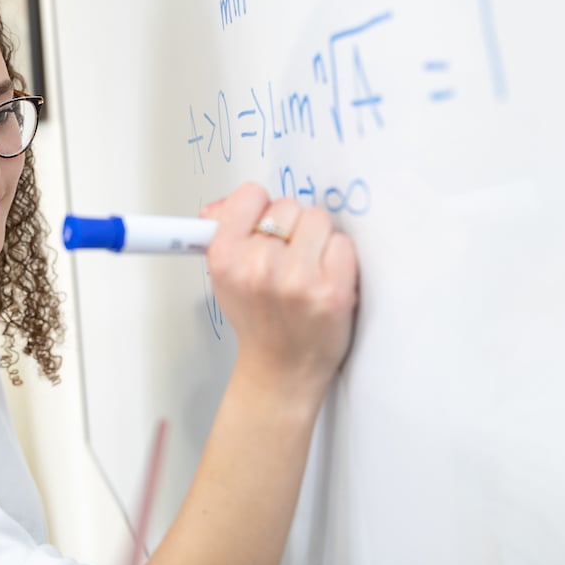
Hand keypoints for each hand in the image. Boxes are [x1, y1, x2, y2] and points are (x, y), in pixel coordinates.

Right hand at [201, 182, 358, 401]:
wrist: (282, 369)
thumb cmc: (258, 320)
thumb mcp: (224, 276)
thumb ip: (222, 232)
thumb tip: (221, 206)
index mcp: (226, 258)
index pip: (250, 195)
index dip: (260, 210)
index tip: (264, 227)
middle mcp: (259, 267)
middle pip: (288, 206)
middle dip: (291, 228)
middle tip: (287, 258)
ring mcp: (297, 280)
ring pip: (318, 219)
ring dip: (317, 239)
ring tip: (307, 268)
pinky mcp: (332, 292)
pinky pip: (343, 243)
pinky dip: (339, 258)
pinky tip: (325, 279)